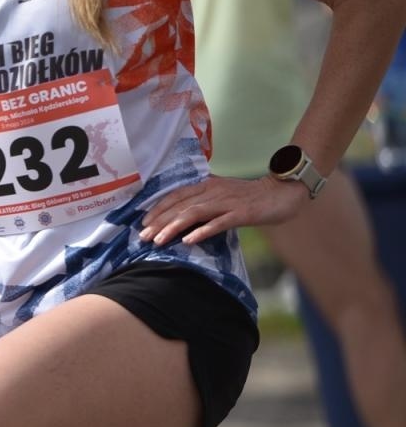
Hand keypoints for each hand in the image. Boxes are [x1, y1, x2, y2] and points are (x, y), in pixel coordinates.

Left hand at [138, 174, 307, 246]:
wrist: (282, 192)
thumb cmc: (250, 196)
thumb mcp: (222, 193)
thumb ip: (204, 199)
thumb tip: (183, 213)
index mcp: (206, 185)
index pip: (176, 196)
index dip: (158, 209)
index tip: (143, 222)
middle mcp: (213, 191)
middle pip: (180, 206)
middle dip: (159, 222)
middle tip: (143, 236)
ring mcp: (227, 202)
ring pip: (194, 214)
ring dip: (174, 227)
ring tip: (159, 241)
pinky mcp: (241, 213)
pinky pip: (218, 223)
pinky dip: (202, 231)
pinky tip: (189, 241)